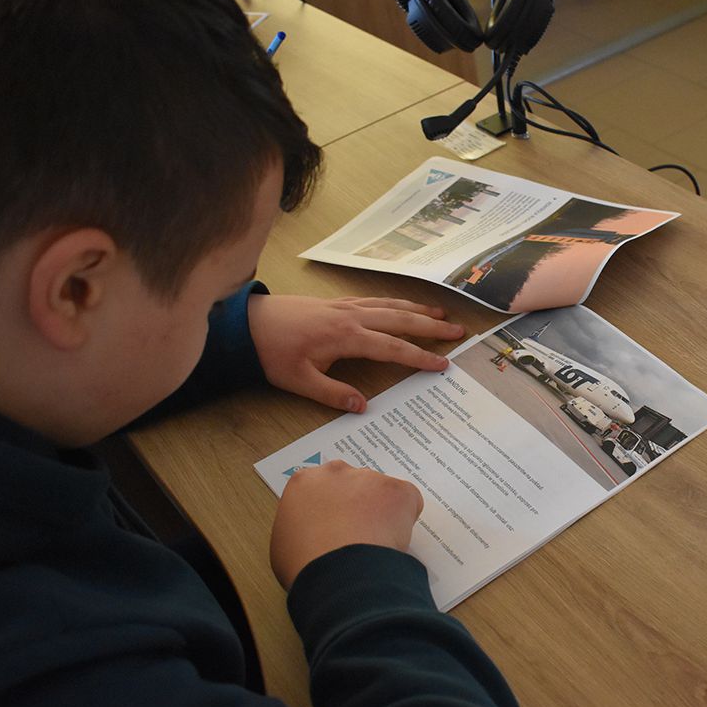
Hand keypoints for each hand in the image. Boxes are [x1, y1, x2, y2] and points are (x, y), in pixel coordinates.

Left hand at [248, 294, 465, 411]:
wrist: (248, 322)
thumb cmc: (272, 352)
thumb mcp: (298, 381)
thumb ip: (332, 394)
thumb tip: (363, 407)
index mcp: (345, 337)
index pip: (392, 348)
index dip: (419, 357)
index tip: (442, 364)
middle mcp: (351, 317)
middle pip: (400, 320)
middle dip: (431, 326)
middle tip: (458, 331)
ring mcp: (345, 306)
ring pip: (390, 305)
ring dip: (418, 309)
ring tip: (441, 313)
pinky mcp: (337, 303)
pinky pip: (375, 299)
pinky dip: (396, 302)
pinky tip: (404, 305)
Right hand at [270, 460, 424, 589]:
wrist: (338, 571)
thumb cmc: (305, 564)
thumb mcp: (285, 543)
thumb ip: (300, 526)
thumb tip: (312, 535)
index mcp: (305, 482)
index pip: (322, 486)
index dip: (332, 507)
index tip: (336, 524)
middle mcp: (336, 472)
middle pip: (353, 484)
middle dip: (358, 504)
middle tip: (358, 534)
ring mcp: (369, 478)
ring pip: (381, 493)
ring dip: (381, 513)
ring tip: (375, 544)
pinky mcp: (398, 490)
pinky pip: (408, 502)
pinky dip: (405, 520)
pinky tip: (391, 540)